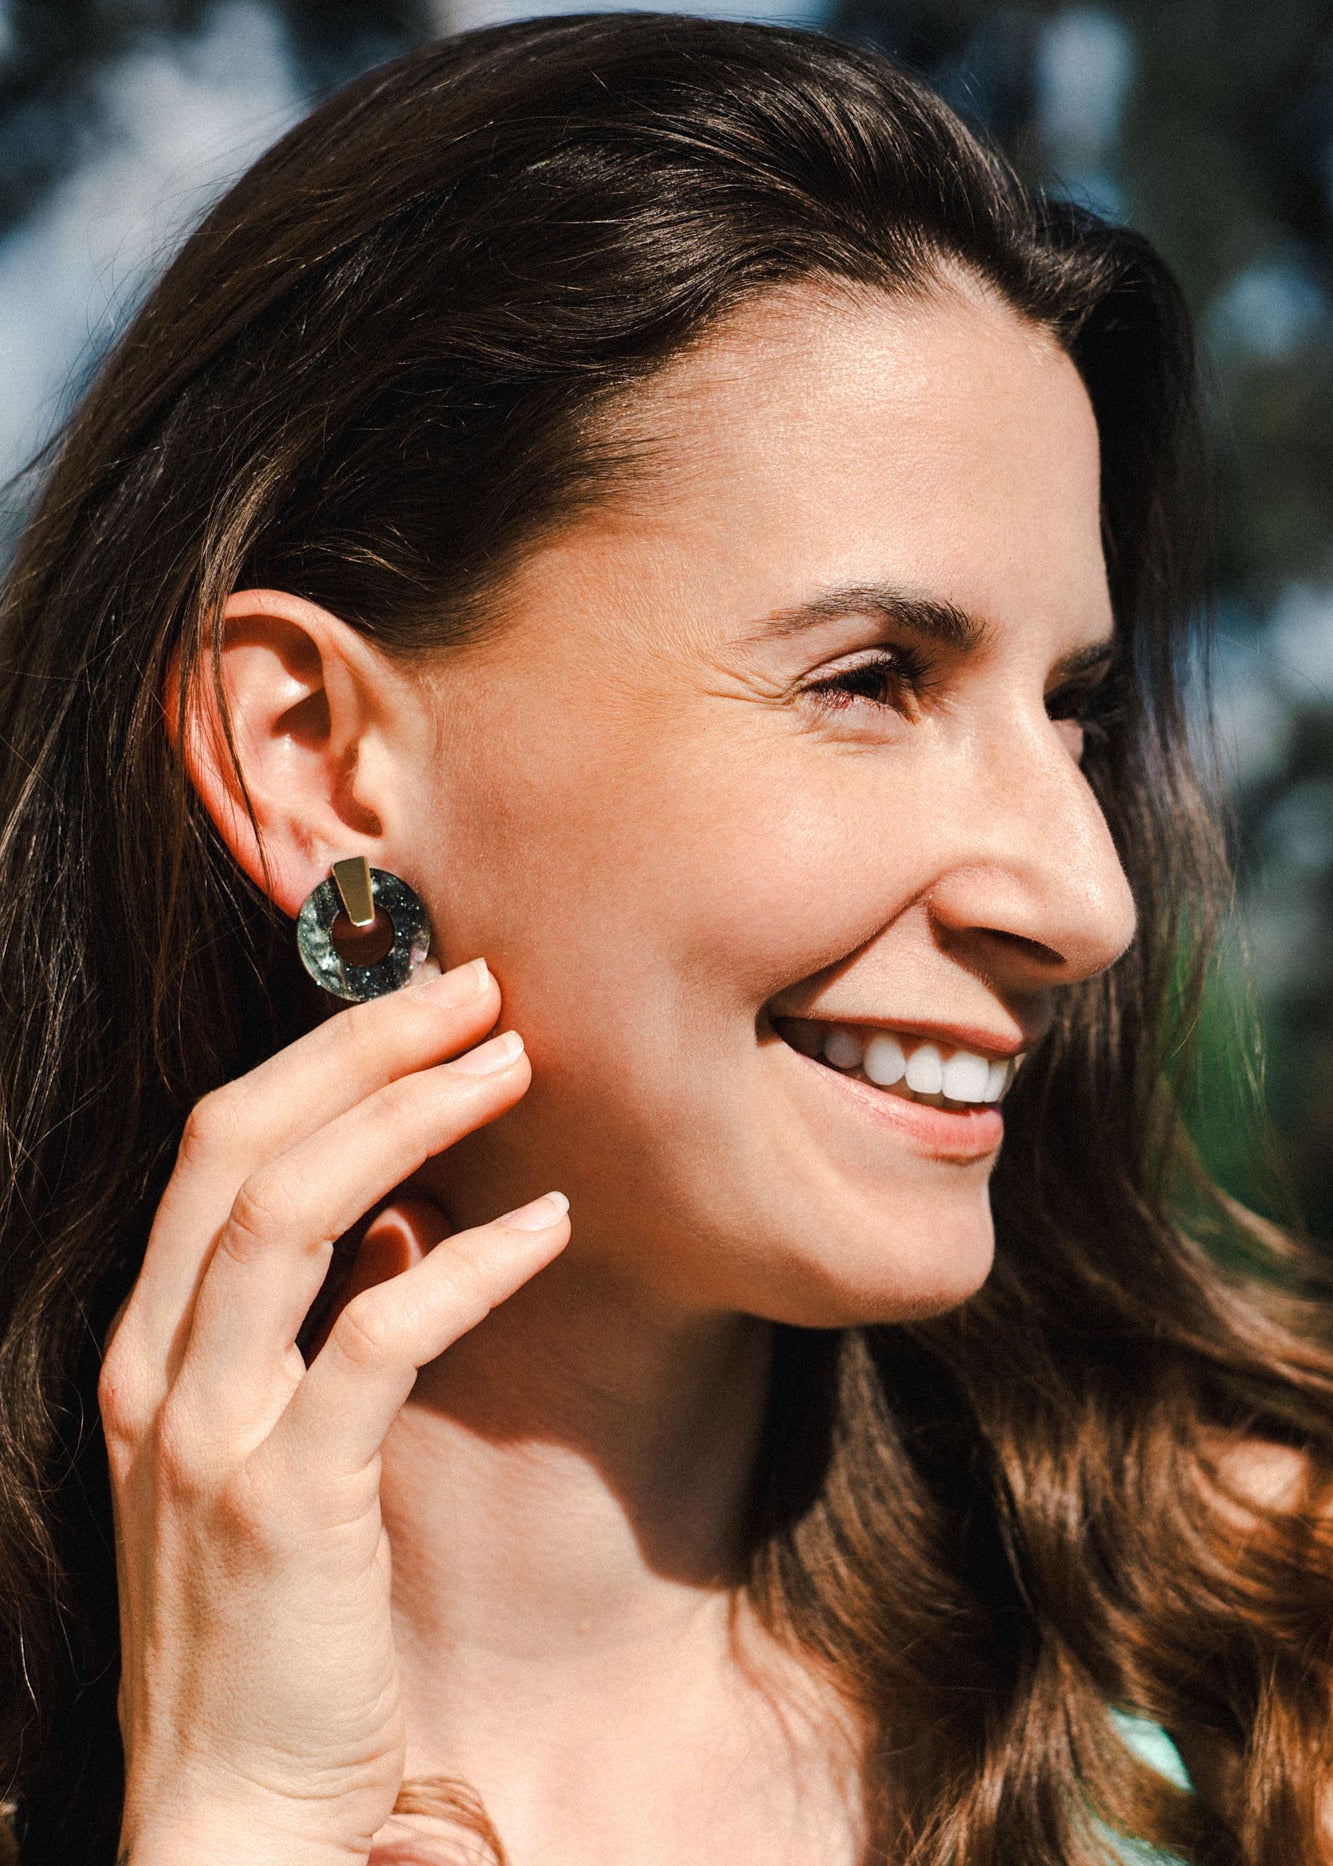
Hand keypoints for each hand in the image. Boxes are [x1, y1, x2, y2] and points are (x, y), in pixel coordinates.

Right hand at [99, 958, 568, 1865]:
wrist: (231, 1817)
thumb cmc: (267, 1629)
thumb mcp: (265, 1457)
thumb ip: (309, 1332)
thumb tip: (400, 1216)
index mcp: (146, 1350)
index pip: (212, 1148)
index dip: (316, 1052)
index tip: (418, 1000)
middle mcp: (154, 1373)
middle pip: (241, 1145)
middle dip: (358, 1044)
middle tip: (474, 986)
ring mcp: (206, 1435)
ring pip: (291, 1214)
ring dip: (408, 1116)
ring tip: (512, 1061)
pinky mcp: (285, 1504)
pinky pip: (377, 1341)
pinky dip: (464, 1265)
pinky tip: (545, 1223)